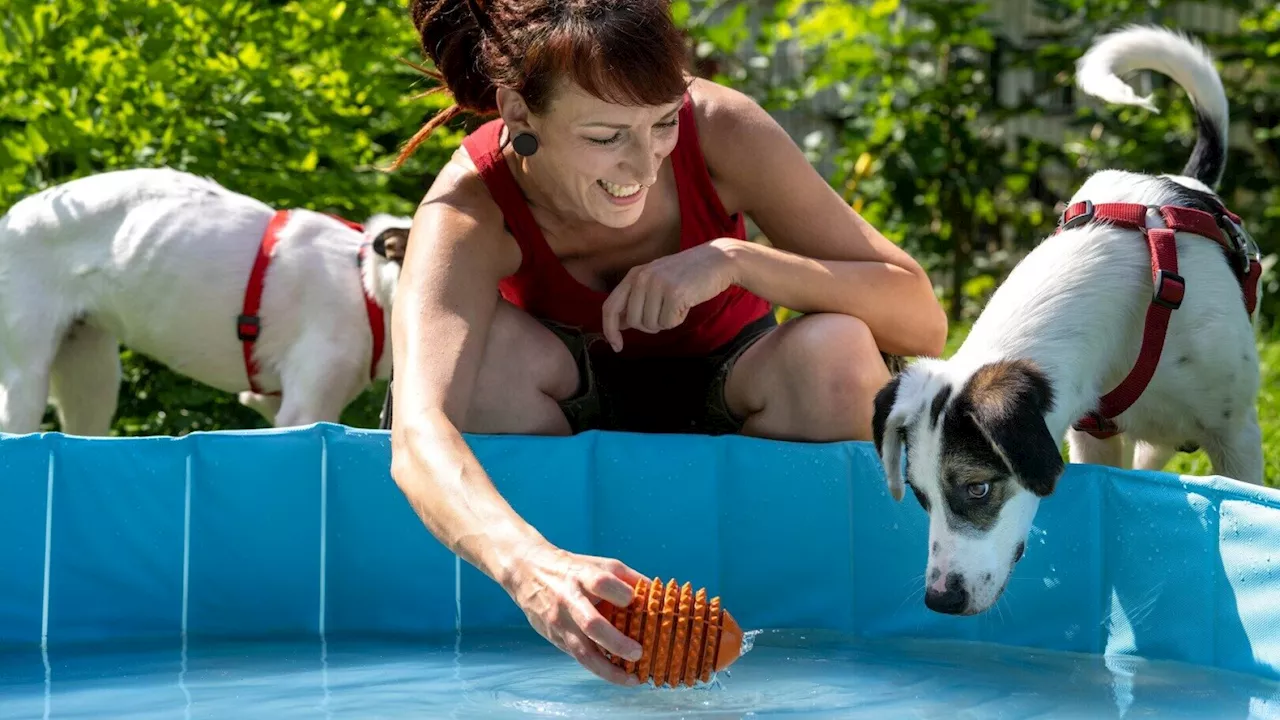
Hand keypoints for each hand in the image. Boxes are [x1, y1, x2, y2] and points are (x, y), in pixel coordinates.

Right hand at [504, 545, 646, 684]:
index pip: (602, 583)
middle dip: (617, 642)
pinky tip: (618, 675)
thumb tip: (660, 595)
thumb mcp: (600, 564)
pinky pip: (579, 657)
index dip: (622, 594)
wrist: (528, 571)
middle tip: (639, 653)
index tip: (635, 600)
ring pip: (583, 651)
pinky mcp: (555, 638)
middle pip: (592, 624)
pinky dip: (600, 668)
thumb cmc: (574, 569)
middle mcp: (570, 600)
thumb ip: (630, 578)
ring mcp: (560, 622)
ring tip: (632, 679)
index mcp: (582, 576)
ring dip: (609, 670)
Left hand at [601, 239, 739, 351]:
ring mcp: (658, 284)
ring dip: (666, 322)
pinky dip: (678, 320)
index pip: (610, 307)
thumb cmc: (688, 274)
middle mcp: (642, 277)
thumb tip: (618, 325)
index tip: (617, 346)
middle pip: (633, 321)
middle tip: (666, 312)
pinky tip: (687, 304)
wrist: (718, 260)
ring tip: (678, 304)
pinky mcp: (674, 293)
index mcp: (634, 274)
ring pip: (651, 325)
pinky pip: (668, 323)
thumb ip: (636, 299)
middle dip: (649, 325)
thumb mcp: (656, 280)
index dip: (609, 330)